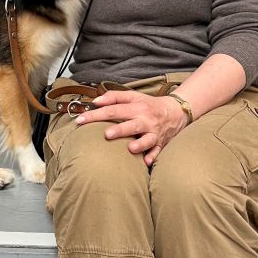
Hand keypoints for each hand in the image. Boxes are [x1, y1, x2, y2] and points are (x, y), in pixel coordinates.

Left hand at [74, 90, 188, 165]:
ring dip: (140, 144)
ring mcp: (154, 133)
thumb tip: (95, 101)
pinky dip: (153, 156)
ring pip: (147, 139)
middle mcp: (145, 120)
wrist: (176, 112)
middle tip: (107, 134)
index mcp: (136, 108)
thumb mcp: (133, 96)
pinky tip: (147, 161)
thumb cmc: (149, 104)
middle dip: (120, 130)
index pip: (113, 110)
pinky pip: (158, 151)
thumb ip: (114, 97)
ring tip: (131, 148)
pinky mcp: (161, 143)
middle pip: (132, 125)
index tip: (81, 120)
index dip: (96, 115)